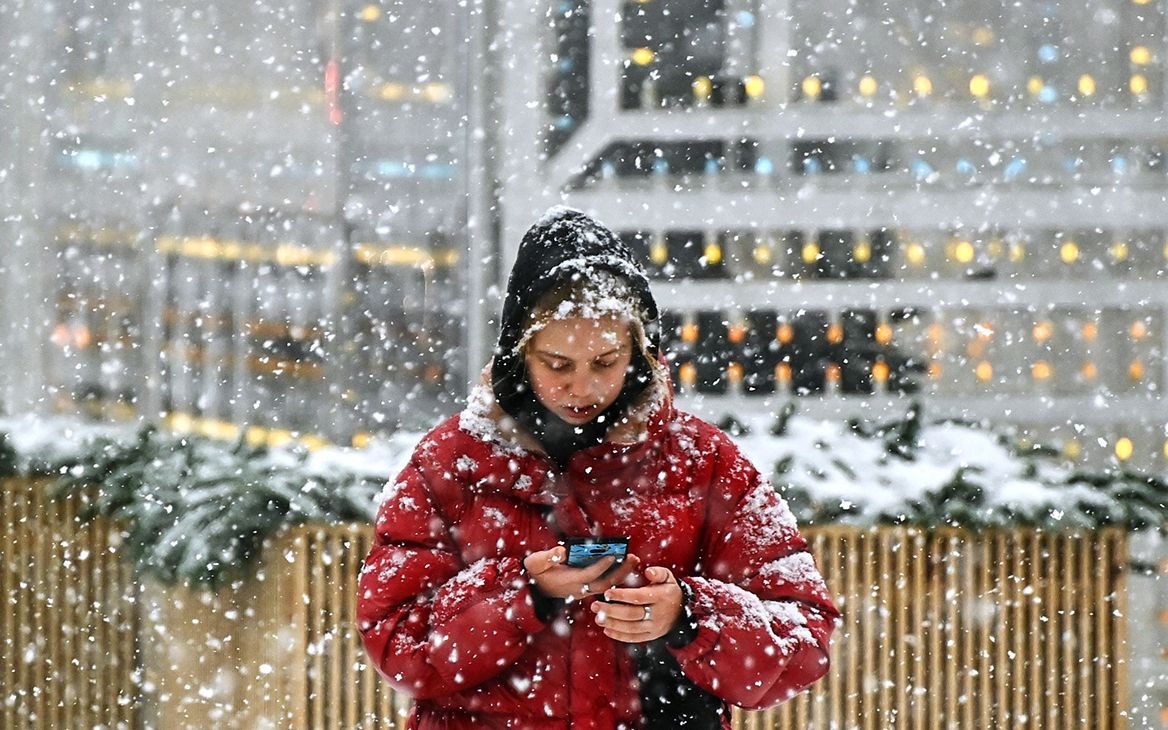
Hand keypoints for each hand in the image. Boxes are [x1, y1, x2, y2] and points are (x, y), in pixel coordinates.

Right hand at [524, 546, 639, 600]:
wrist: (536, 590)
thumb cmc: (537, 573)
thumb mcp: (536, 563)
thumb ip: (549, 557)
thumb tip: (562, 551)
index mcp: (568, 581)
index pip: (589, 574)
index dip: (601, 566)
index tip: (613, 555)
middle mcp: (579, 588)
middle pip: (605, 583)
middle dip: (620, 572)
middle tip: (632, 557)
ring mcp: (585, 590)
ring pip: (607, 586)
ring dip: (622, 574)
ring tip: (633, 560)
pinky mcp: (587, 589)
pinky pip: (605, 585)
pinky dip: (617, 576)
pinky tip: (625, 566)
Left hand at [591, 566, 682, 642]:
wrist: (682, 611)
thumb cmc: (669, 591)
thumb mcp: (668, 578)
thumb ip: (658, 572)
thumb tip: (648, 571)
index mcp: (660, 597)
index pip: (638, 597)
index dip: (621, 595)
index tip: (606, 593)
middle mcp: (657, 614)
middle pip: (631, 614)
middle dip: (611, 610)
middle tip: (595, 606)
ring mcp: (654, 627)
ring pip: (631, 628)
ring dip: (612, 624)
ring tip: (598, 618)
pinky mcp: (651, 636)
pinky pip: (634, 638)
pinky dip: (620, 636)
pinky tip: (607, 630)